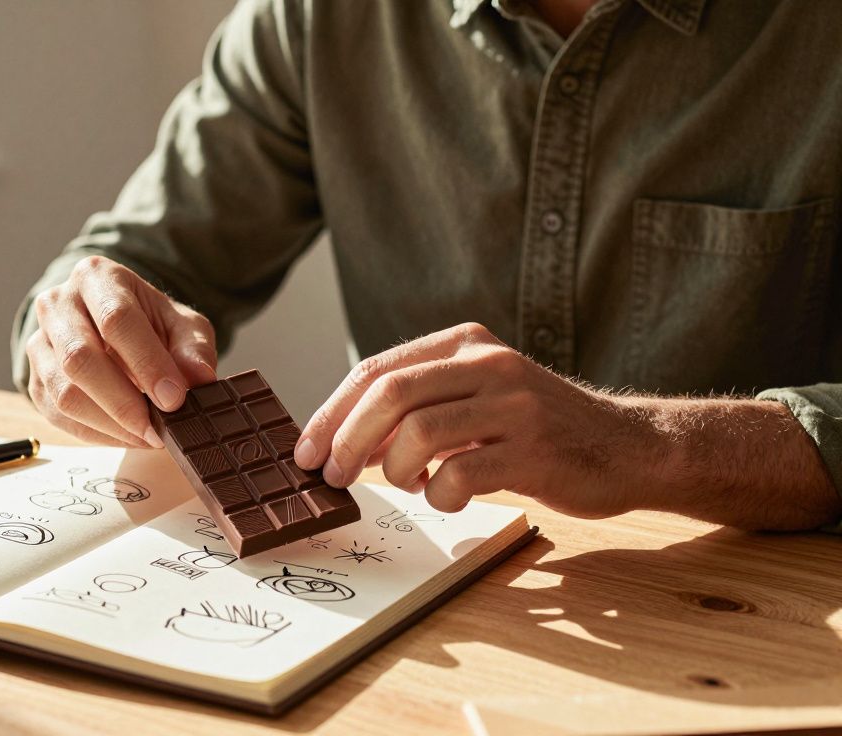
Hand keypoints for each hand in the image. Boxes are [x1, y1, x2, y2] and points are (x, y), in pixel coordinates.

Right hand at [26, 255, 217, 447]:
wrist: (116, 328)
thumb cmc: (151, 325)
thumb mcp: (183, 326)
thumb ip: (194, 350)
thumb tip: (199, 379)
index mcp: (97, 277)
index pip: (117, 319)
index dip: (146, 363)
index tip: (173, 398)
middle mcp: (58, 304)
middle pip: (80, 358)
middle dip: (124, 402)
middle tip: (159, 428)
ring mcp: (39, 343)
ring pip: (65, 393)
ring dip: (110, 424)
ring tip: (148, 435)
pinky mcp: (35, 380)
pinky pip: (59, 416)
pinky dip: (97, 434)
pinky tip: (128, 436)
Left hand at [293, 323, 656, 516]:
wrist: (627, 446)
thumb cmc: (535, 429)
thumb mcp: (475, 397)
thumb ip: (416, 407)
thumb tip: (340, 441)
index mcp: (465, 343)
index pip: (376, 370)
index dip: (332, 414)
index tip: (306, 452)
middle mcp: (488, 363)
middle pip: (390, 394)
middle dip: (347, 441)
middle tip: (332, 478)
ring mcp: (515, 404)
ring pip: (420, 433)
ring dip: (394, 471)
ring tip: (408, 485)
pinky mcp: (535, 449)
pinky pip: (461, 475)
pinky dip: (439, 496)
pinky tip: (447, 497)